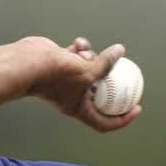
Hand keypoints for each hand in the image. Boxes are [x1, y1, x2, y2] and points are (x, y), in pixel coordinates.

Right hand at [21, 36, 141, 133]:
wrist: (28, 62)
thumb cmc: (55, 73)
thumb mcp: (88, 70)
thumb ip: (106, 63)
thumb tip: (120, 51)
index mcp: (79, 109)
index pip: (104, 122)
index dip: (123, 119)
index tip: (136, 109)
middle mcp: (72, 97)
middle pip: (99, 94)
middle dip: (110, 82)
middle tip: (125, 74)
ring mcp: (66, 81)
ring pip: (89, 69)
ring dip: (92, 58)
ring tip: (86, 53)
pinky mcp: (60, 65)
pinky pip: (76, 57)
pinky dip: (79, 49)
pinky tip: (79, 42)